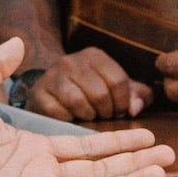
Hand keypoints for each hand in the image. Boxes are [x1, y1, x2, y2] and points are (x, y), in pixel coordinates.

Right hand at [24, 42, 148, 121]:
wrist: (51, 92)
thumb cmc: (91, 91)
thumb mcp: (117, 88)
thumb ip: (138, 95)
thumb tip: (135, 108)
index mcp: (94, 56)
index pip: (118, 81)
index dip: (123, 102)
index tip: (119, 111)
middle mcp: (71, 61)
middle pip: (100, 94)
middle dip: (106, 112)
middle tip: (104, 116)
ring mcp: (52, 76)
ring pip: (79, 103)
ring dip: (88, 116)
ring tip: (89, 116)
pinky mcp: (39, 94)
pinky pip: (60, 112)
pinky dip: (69, 120)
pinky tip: (71, 118)